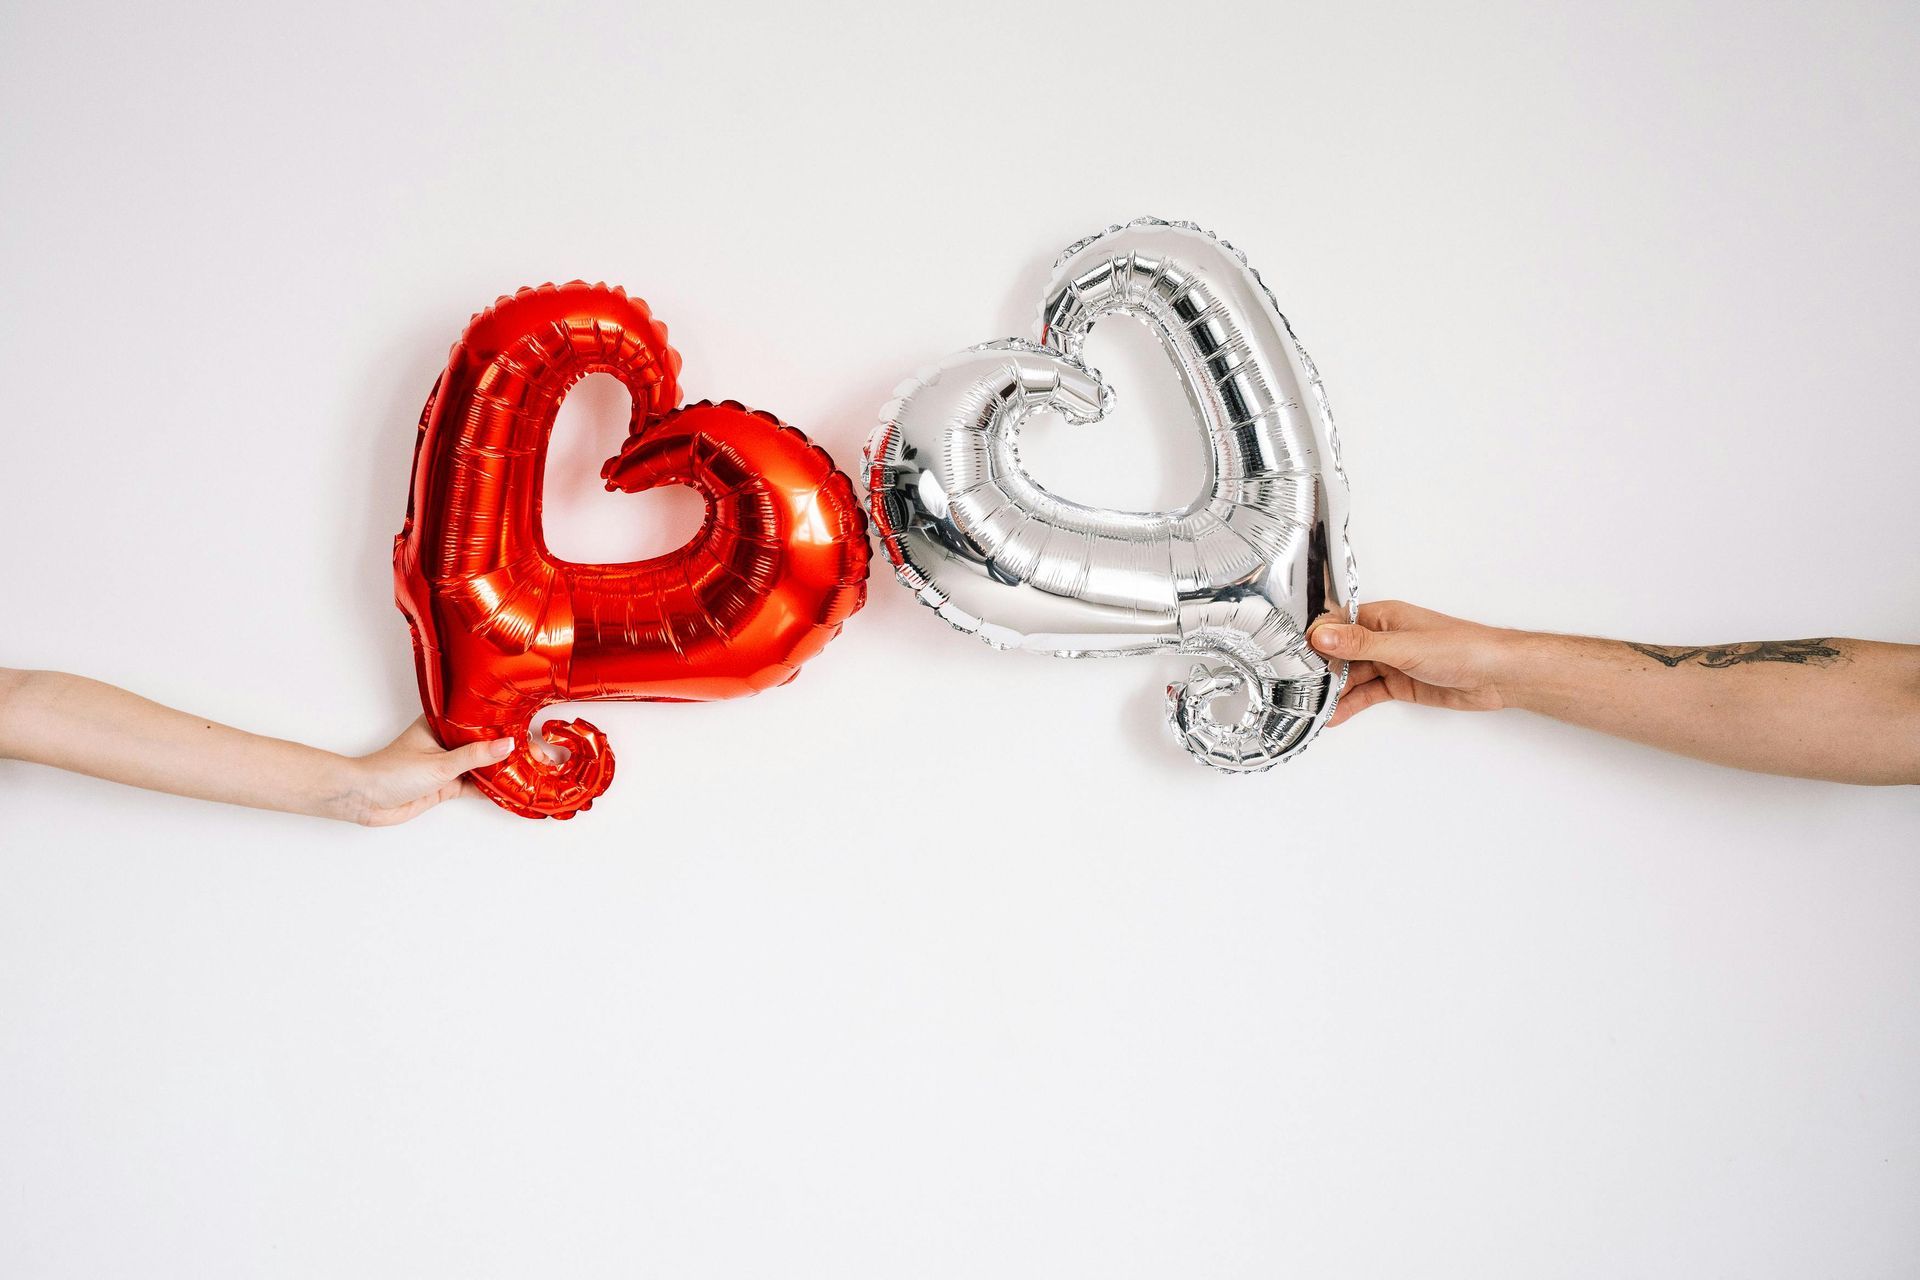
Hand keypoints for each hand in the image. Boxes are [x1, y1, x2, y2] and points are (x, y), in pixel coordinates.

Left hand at [330, 717, 511, 826]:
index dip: (500, 723)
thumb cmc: (392, 772)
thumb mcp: (439, 763)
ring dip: (499, 769)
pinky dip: (489, 787)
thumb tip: (507, 745)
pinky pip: (473, 784)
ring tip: (528, 768)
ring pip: (479, 765)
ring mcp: (445, 765)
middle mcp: (444, 742)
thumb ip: (475, 756)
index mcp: (440, 725)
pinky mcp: (444, 785)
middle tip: (535, 750)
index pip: (476, 721)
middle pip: (481, 743)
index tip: (526, 725)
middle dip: (505, 748)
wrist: (365, 800)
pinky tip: (508, 788)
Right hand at [1308, 601, 1524, 724]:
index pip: (1337, 624)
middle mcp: (1383, 637)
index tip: (1294, 659)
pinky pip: (1368, 693)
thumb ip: (1360, 644)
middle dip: (1320, 670)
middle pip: (1341, 653)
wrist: (1497, 675)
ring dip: (1334, 691)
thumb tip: (1322, 636)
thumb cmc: (1461, 648)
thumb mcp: (1403, 646)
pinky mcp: (1399, 684)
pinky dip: (1351, 704)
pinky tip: (1335, 715)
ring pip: (1353, 676)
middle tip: (1298, 689)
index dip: (1315, 641)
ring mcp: (1391, 661)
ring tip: (1313, 708)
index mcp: (1382, 616)